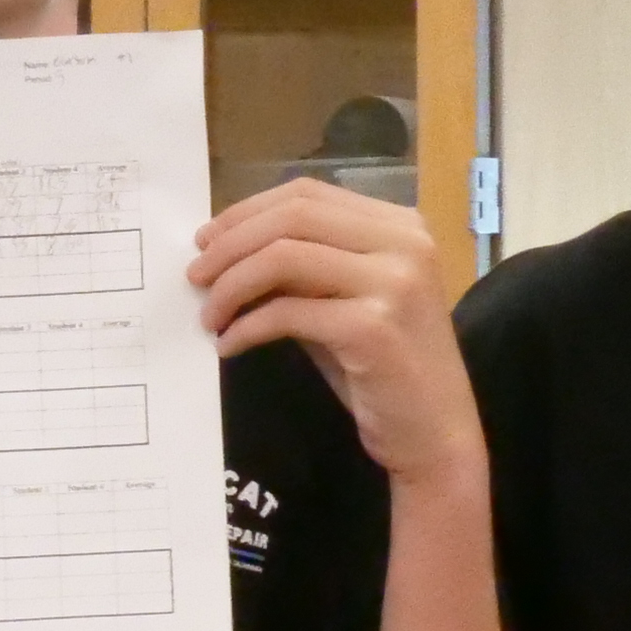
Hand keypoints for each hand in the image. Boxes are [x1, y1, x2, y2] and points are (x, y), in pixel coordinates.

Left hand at [187, 180, 482, 481]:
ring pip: (284, 256)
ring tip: (209, 316)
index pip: (307, 194)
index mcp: (400, 226)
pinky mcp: (373, 328)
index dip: (247, 212)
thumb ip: (302, 270)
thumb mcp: (344, 303)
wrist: (435, 436)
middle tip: (195, 277)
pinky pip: (286, 312)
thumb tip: (225, 252)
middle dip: (231, 244)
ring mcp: (394, 283)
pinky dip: (246, 327)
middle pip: (293, 216)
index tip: (207, 241)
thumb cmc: (386, 371)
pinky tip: (230, 345)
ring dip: (231, 285)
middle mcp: (404, 243)